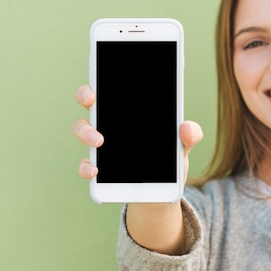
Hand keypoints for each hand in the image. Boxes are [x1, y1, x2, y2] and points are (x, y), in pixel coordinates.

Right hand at [72, 85, 202, 182]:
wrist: (162, 192)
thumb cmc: (168, 161)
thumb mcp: (182, 146)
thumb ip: (189, 135)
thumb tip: (187, 127)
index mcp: (126, 112)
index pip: (109, 88)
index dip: (100, 78)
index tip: (101, 79)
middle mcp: (108, 124)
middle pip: (89, 103)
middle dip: (85, 95)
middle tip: (93, 100)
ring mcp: (100, 146)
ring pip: (81, 130)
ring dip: (86, 132)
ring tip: (99, 140)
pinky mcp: (99, 170)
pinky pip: (85, 165)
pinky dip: (86, 167)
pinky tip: (95, 170)